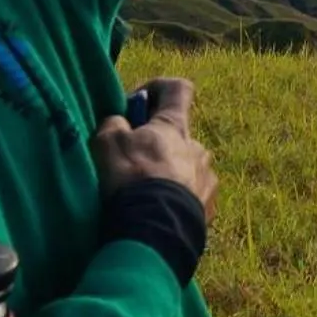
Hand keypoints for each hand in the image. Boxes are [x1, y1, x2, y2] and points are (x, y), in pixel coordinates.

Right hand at [91, 78, 218, 221]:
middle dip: (156, 145)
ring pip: (185, 166)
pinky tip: (158, 211)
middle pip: (177, 135)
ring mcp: (207, 175)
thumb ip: (113, 125)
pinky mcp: (210, 203)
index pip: (178, 88)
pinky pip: (192, 193)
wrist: (156, 228)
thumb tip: (118, 122)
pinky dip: (176, 197)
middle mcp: (198, 146)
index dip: (157, 89)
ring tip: (144, 194)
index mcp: (175, 126)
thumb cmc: (131, 178)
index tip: (135, 105)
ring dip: (167, 173)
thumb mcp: (107, 143)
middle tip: (131, 164)